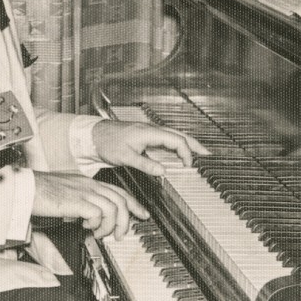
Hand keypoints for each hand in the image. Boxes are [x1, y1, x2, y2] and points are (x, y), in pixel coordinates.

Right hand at [31, 171, 148, 239]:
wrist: (24, 188)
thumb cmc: (38, 192)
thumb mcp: (64, 195)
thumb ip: (78, 203)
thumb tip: (86, 219)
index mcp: (86, 182)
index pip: (117, 190)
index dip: (133, 203)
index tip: (141, 214)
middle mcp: (88, 185)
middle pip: (120, 199)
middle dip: (126, 219)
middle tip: (121, 233)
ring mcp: (83, 192)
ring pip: (113, 208)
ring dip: (110, 225)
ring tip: (101, 234)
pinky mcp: (76, 201)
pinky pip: (98, 214)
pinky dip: (97, 224)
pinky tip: (88, 228)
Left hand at [91, 119, 208, 174]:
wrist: (92, 135)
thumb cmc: (106, 143)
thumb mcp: (125, 157)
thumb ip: (145, 164)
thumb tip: (163, 171)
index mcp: (149, 132)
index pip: (176, 141)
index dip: (186, 153)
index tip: (189, 165)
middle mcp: (151, 129)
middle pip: (179, 135)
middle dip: (194, 144)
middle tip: (207, 154)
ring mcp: (148, 131)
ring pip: (173, 135)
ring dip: (186, 143)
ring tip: (198, 153)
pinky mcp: (144, 135)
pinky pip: (165, 138)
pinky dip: (175, 144)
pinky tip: (177, 151)